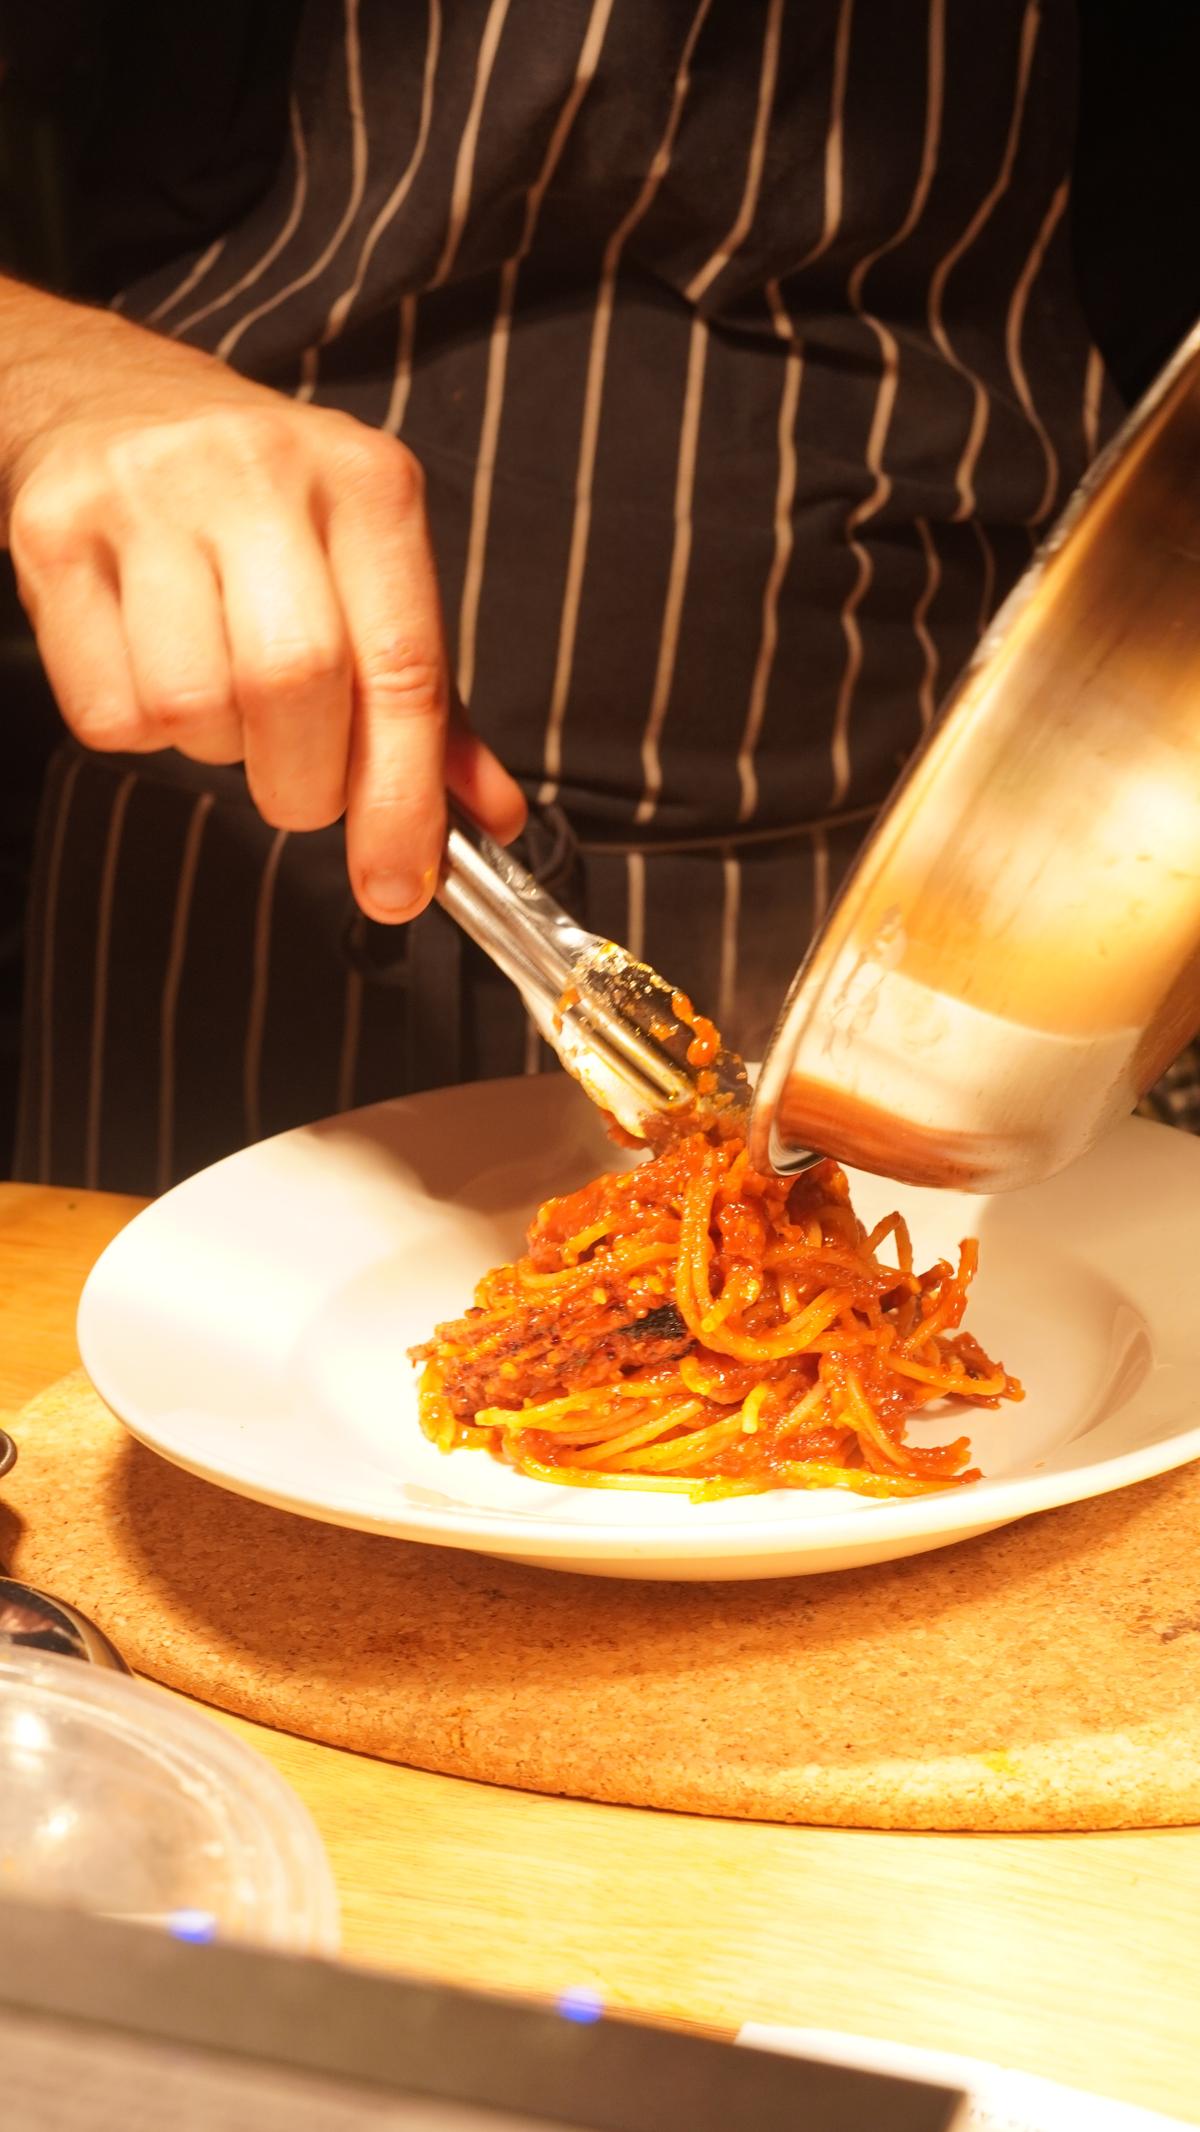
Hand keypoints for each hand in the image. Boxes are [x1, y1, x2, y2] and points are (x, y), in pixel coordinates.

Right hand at [2, 287, 524, 920]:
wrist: (108, 398)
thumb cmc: (262, 512)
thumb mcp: (365, 576)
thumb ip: (429, 705)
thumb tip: (489, 821)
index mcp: (367, 483)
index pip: (403, 668)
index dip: (403, 799)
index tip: (398, 887)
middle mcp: (262, 471)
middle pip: (295, 686)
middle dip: (303, 785)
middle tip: (298, 789)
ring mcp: (148, 493)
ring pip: (193, 705)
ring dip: (217, 750)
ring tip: (220, 696)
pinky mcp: (53, 529)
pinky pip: (109, 710)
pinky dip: (141, 730)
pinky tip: (150, 667)